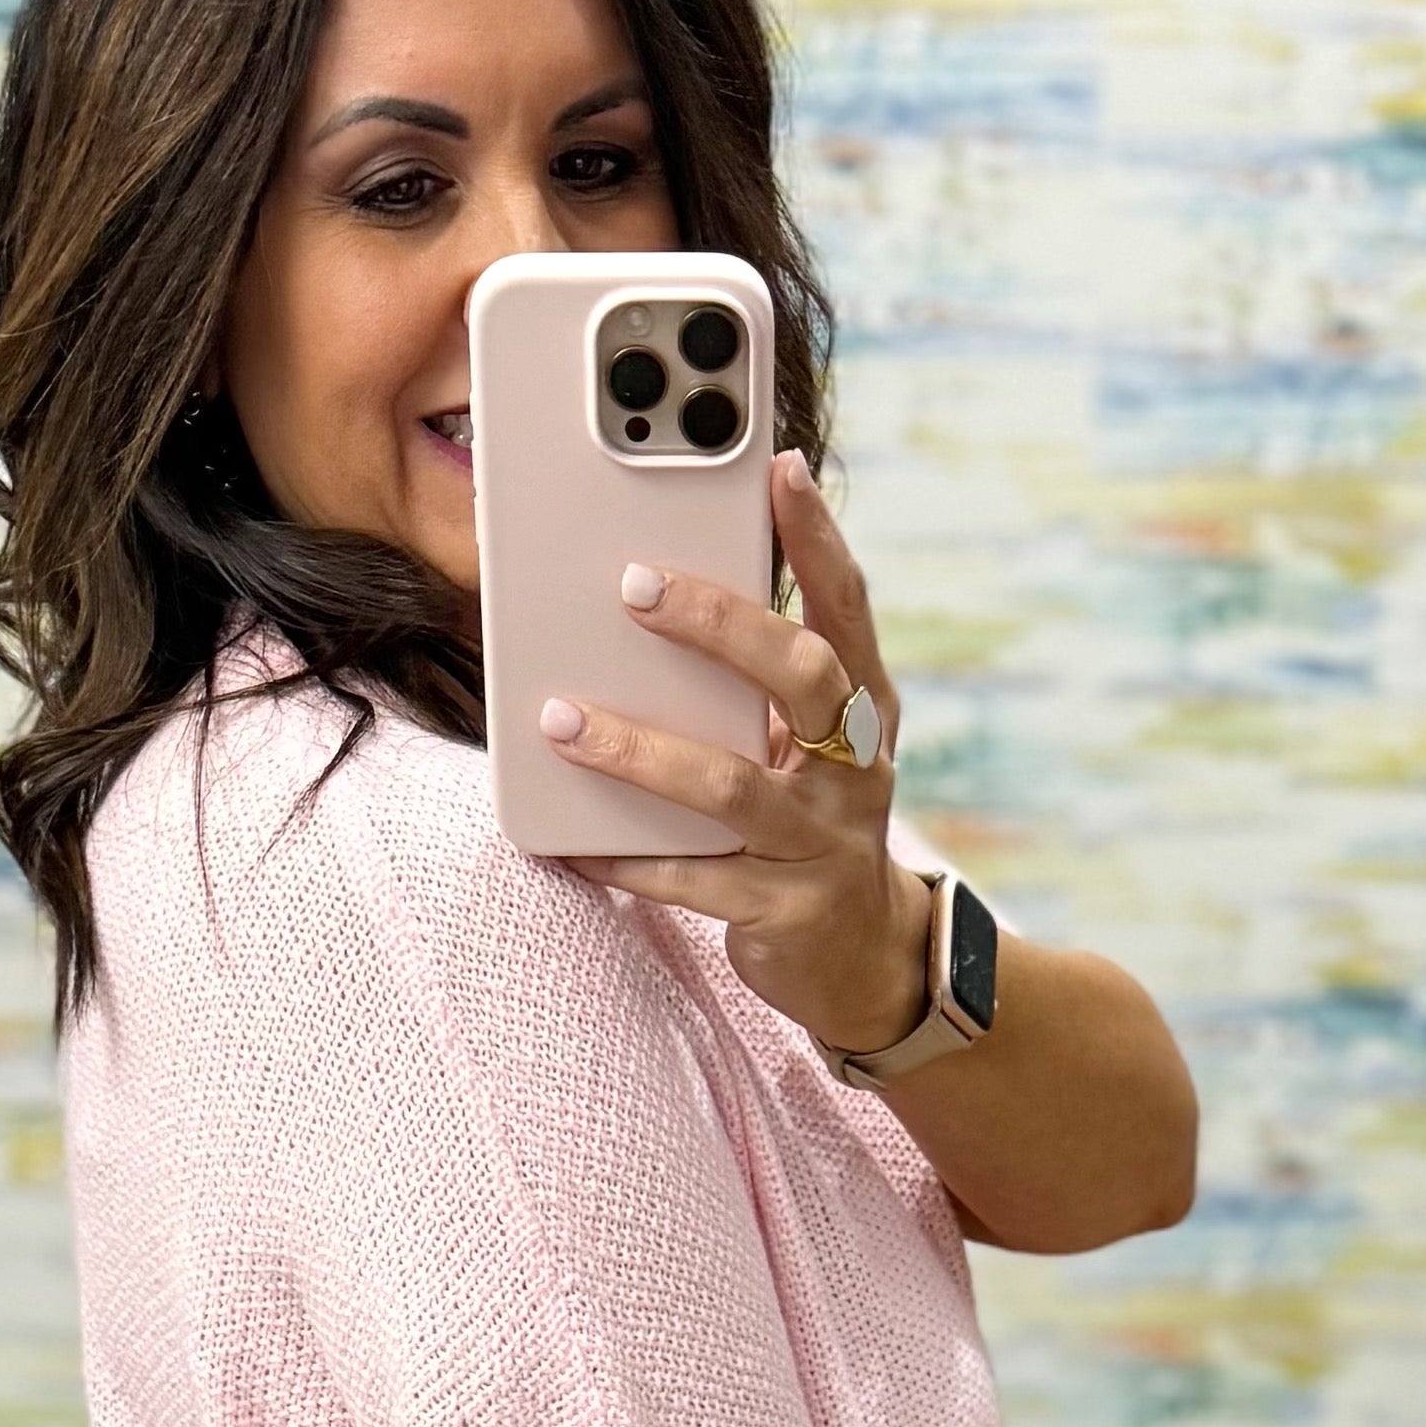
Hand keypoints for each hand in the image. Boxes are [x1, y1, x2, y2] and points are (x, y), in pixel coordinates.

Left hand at [545, 450, 927, 1056]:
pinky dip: (625, 857)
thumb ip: (757, 685)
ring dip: (640, 750)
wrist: (862, 958)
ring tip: (561, 721)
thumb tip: (652, 597)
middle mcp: (855, 771)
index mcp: (864, 712)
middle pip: (803, 679)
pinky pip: (692, 880)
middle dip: (722, 626)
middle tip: (636, 586)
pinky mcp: (781, 913)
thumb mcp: (808, 747)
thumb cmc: (810, 821)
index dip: (820, 539)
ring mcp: (822, 844)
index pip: (848, 610)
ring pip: (731, 787)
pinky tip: (568, 841)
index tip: (780, 468)